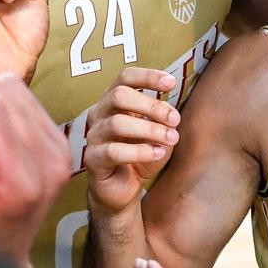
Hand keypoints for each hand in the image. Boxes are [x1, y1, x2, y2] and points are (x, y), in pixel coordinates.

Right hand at [81, 67, 179, 213]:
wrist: (121, 190)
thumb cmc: (138, 157)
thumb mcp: (158, 137)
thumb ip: (164, 124)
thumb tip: (171, 117)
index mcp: (113, 102)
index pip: (125, 78)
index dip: (147, 76)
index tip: (170, 83)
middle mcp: (99, 114)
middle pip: (119, 95)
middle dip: (151, 105)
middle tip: (174, 119)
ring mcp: (93, 136)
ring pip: (117, 123)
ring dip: (149, 129)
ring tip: (171, 139)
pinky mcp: (92, 159)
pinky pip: (114, 151)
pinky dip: (140, 151)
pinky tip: (157, 154)